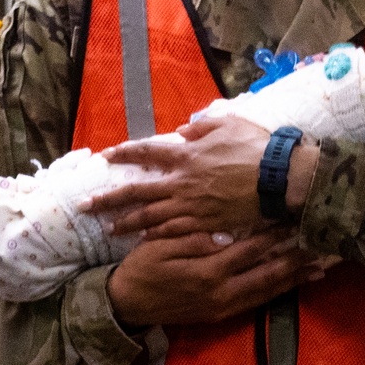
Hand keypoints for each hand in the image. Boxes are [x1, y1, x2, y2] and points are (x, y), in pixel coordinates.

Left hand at [90, 116, 270, 237]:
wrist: (277, 179)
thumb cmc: (255, 147)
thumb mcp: (227, 124)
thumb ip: (201, 127)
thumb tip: (183, 130)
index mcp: (185, 155)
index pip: (146, 152)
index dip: (125, 153)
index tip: (107, 156)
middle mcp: (181, 182)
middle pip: (137, 191)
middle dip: (109, 199)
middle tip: (86, 206)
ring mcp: (191, 206)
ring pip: (150, 217)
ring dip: (127, 223)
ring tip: (109, 230)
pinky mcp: (204, 223)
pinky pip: (174, 232)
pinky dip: (156, 235)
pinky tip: (143, 240)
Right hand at [106, 226, 325, 327]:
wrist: (128, 304)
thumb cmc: (143, 266)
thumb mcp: (162, 244)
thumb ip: (195, 238)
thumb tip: (226, 232)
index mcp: (208, 272)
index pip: (251, 250)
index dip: (276, 236)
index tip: (297, 221)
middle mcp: (222, 293)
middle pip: (269, 275)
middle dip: (297, 262)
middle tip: (325, 250)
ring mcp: (223, 307)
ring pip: (267, 292)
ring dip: (294, 280)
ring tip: (320, 270)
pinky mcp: (221, 314)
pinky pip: (256, 302)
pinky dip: (278, 291)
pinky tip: (292, 284)